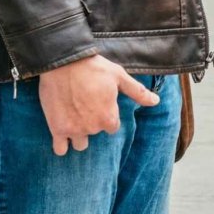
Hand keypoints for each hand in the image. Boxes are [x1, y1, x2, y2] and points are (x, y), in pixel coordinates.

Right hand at [38, 55, 158, 155]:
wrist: (64, 63)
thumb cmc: (94, 68)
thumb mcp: (120, 76)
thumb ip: (137, 92)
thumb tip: (156, 101)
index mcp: (109, 117)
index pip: (112, 128)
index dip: (107, 115)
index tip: (100, 104)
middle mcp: (92, 127)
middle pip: (95, 133)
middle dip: (93, 122)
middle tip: (86, 105)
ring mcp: (73, 130)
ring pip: (80, 144)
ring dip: (79, 134)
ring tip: (74, 116)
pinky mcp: (57, 129)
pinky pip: (60, 149)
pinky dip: (62, 144)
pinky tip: (63, 130)